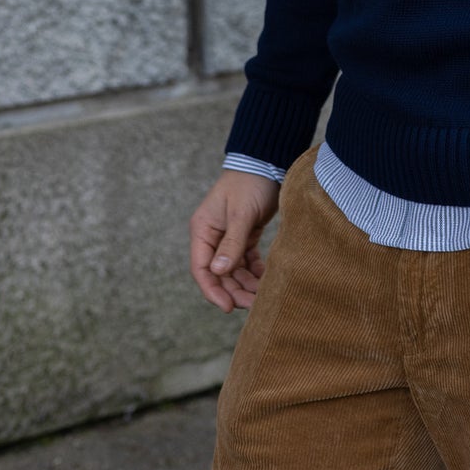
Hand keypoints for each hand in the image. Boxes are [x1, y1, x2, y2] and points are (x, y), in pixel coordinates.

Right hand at [190, 170, 280, 311]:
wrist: (267, 163)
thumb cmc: (250, 183)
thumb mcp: (241, 213)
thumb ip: (231, 243)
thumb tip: (218, 272)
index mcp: (203, 230)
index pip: (201, 268)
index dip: (213, 290)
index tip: (228, 307)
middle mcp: (213, 236)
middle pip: (219, 273)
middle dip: (234, 291)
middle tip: (252, 305)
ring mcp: (228, 237)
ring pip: (234, 270)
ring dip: (245, 285)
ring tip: (261, 297)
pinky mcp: (245, 235)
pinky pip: (246, 261)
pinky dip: (254, 272)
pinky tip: (266, 280)